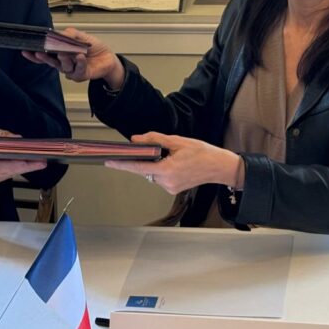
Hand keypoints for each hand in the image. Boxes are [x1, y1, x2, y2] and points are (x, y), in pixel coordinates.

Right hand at [0, 125, 46, 186]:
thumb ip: (2, 135)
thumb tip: (19, 140)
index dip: (18, 165)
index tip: (33, 162)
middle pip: (6, 172)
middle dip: (25, 166)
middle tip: (41, 161)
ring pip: (5, 176)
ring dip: (20, 169)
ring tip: (35, 161)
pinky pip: (2, 177)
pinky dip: (11, 170)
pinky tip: (21, 164)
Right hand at [22, 27, 124, 88]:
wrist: (108, 57)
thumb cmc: (92, 47)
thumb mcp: (80, 36)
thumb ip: (69, 34)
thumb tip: (58, 33)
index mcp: (60, 53)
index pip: (45, 55)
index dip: (35, 55)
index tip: (26, 51)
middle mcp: (64, 63)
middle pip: (50, 62)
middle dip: (44, 58)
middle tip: (40, 53)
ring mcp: (71, 71)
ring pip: (63, 66)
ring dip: (65, 58)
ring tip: (67, 52)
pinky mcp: (81, 75)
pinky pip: (77, 70)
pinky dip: (79, 62)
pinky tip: (80, 57)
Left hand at [105, 132, 244, 194]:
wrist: (219, 167)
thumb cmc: (202, 153)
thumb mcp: (178, 141)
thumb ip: (154, 140)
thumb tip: (136, 140)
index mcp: (167, 170)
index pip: (138, 167)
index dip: (122, 164)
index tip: (109, 161)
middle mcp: (166, 182)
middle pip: (144, 170)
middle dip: (142, 159)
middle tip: (146, 148)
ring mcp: (170, 188)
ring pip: (152, 174)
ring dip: (154, 164)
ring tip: (170, 154)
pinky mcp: (173, 189)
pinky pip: (160, 178)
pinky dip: (161, 169)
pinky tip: (172, 162)